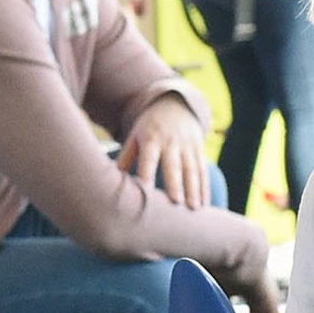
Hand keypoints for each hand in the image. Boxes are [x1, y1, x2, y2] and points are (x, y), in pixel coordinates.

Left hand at [117, 94, 210, 208]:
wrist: (175, 104)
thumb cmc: (149, 127)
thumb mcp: (135, 137)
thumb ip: (125, 157)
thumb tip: (109, 181)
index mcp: (151, 139)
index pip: (148, 159)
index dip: (147, 175)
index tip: (146, 193)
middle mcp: (170, 142)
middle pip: (173, 165)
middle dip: (176, 184)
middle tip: (177, 202)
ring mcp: (186, 145)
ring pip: (192, 169)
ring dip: (195, 190)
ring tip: (195, 208)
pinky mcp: (198, 149)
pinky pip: (202, 170)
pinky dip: (205, 187)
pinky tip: (205, 203)